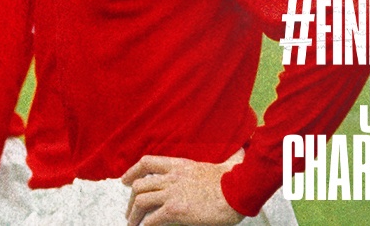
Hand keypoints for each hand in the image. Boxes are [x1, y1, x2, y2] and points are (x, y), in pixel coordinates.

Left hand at [122, 150, 245, 225]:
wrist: (241, 192)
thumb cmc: (238, 181)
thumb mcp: (228, 165)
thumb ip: (231, 158)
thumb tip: (244, 151)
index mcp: (180, 166)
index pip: (147, 163)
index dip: (132, 171)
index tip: (125, 181)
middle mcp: (171, 178)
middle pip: (139, 185)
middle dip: (131, 200)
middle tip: (131, 211)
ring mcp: (172, 193)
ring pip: (140, 201)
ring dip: (133, 215)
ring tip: (132, 223)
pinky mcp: (175, 210)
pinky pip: (152, 219)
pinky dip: (145, 225)